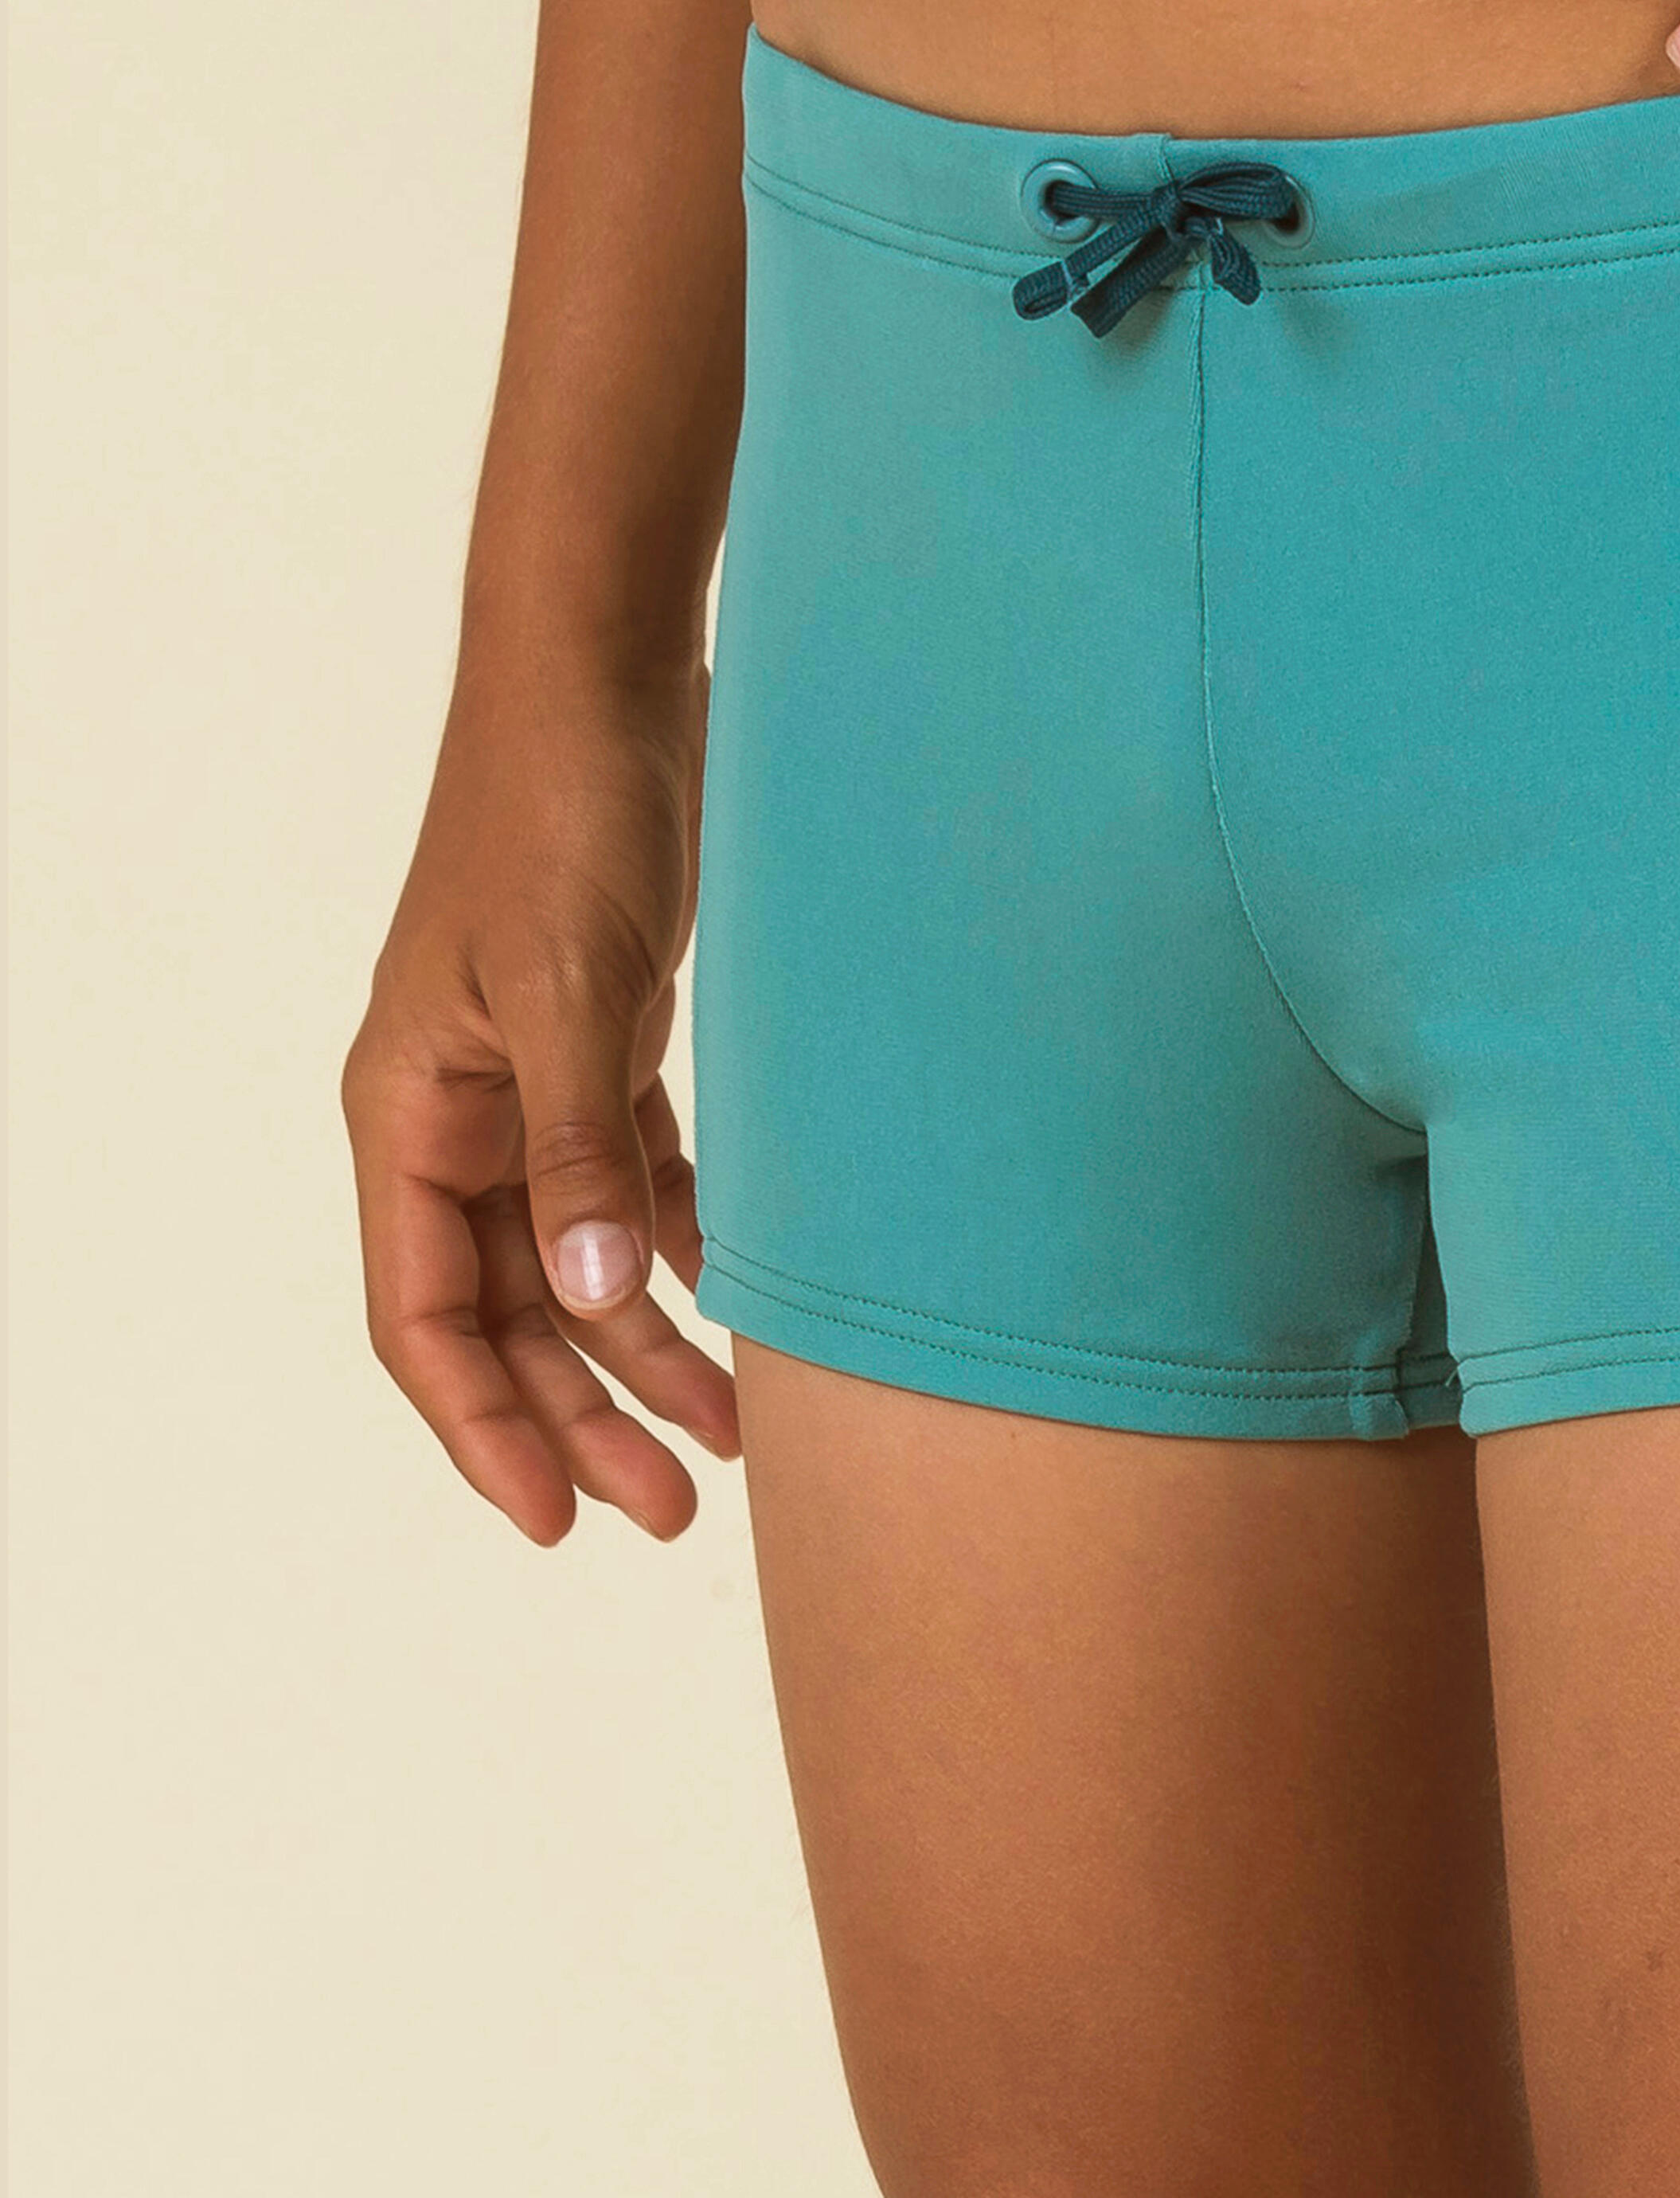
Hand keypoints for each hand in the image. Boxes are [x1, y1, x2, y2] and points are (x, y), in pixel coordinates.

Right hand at [341, 662, 736, 1542]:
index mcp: (412, 1114)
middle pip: (513, 1310)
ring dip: (646, 1345)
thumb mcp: (569, 988)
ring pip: (580, 1256)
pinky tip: (742, 1299)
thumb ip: (581, 1147)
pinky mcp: (607, 1040)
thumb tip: (603, 1302)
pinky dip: (681, 1245)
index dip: (485, 1427)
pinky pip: (633, 1180)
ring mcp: (534, 1080)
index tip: (557, 1523)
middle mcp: (461, 1114)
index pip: (428, 1316)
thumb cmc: (562, 815)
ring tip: (734, 1435)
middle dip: (585, 1413)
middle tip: (679, 1507)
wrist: (608, 682)